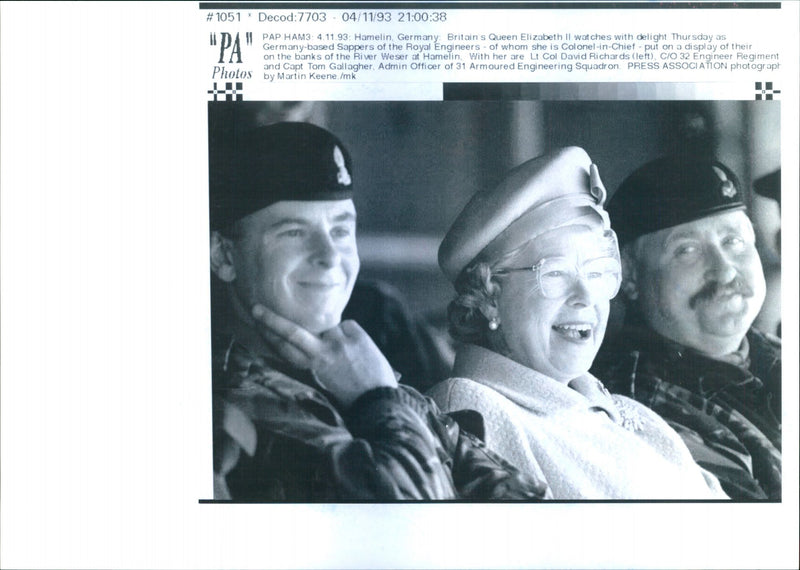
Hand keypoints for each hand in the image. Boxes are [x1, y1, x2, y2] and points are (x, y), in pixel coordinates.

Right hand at [251, 304, 397, 407]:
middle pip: (292, 333)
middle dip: (272, 321)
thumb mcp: (324, 382)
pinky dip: (349, 333)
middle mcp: (322, 354)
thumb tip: (310, 339)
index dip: (269, 335)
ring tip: (343, 349)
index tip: (258, 324)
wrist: (379, 401)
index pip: (284, 348)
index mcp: (311, 369)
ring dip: (330, 331)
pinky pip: (347, 325)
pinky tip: (356, 348)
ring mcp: (340, 343)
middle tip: (257, 309)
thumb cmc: (350, 395)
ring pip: (326, 324)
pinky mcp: (357, 336)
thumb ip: (314, 361)